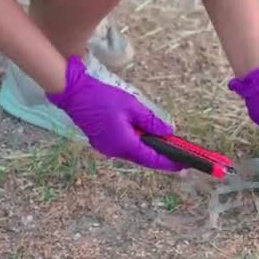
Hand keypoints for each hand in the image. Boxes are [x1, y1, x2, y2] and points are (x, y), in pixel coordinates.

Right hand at [47, 56, 180, 171]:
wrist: (75, 94)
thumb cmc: (103, 98)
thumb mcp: (132, 107)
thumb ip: (151, 122)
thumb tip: (168, 133)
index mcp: (125, 144)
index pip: (152, 159)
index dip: (169, 163)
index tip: (184, 164)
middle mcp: (115, 151)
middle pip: (143, 159)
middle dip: (161, 157)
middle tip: (177, 153)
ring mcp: (107, 148)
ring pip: (133, 153)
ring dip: (148, 150)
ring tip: (163, 143)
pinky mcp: (102, 142)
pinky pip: (124, 147)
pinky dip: (136, 144)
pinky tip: (143, 137)